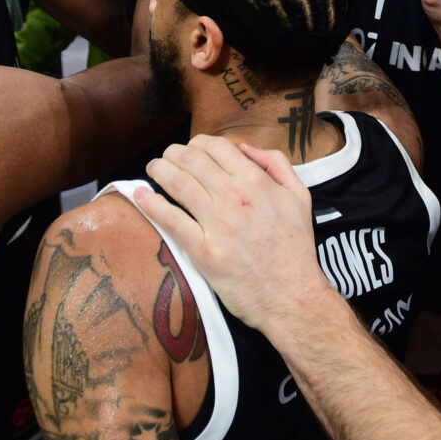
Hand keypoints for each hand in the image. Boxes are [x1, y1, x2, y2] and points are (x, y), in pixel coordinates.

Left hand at [137, 136, 332, 332]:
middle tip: (166, 158)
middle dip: (173, 153)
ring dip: (159, 169)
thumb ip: (276, 164)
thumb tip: (244, 148)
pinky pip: (172, 221)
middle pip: (192, 160)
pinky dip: (152, 205)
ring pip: (178, 183)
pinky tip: (141, 195)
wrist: (291, 296)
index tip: (190, 150)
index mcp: (256, 181)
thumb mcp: (299, 196)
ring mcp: (217, 224)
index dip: (198, 143)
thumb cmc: (295, 248)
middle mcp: (234, 197)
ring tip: (152, 169)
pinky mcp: (203, 251)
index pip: (216, 147)